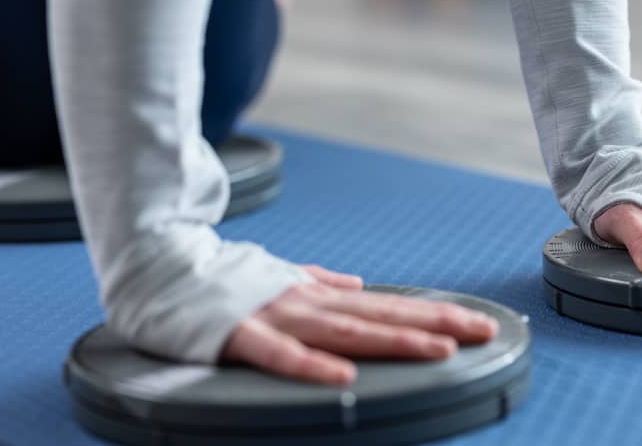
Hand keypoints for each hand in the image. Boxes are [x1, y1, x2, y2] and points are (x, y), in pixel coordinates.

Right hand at [221, 264, 500, 384]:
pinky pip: (280, 355)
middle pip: (380, 315)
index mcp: (318, 295)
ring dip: (391, 340)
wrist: (160, 265)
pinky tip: (343, 376)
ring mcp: (276, 316)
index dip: (434, 313)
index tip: (479, 323)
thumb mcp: (281, 277)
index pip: (388, 305)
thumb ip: (319, 281)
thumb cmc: (224, 279)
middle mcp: (307, 302)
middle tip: (480, 333)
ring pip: (343, 331)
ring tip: (436, 351)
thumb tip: (356, 284)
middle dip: (433, 324)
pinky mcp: (240, 334)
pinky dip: (312, 365)